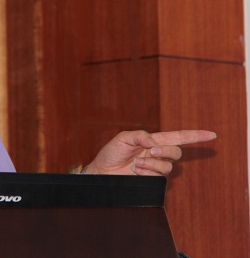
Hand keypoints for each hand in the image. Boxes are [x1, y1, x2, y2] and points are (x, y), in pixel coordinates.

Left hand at [83, 130, 216, 175]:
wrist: (102, 172)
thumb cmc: (112, 153)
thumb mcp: (124, 138)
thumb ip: (141, 136)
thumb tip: (155, 143)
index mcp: (152, 140)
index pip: (178, 137)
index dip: (195, 136)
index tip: (212, 135)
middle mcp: (157, 154)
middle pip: (176, 152)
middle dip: (166, 151)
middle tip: (152, 151)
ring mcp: (155, 167)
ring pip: (168, 166)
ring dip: (152, 163)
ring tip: (136, 163)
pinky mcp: (152, 180)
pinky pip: (159, 175)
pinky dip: (148, 171)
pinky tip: (136, 170)